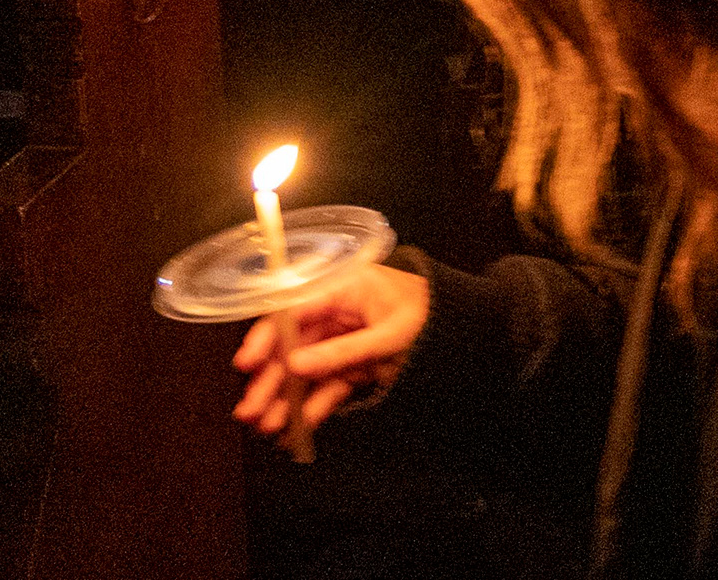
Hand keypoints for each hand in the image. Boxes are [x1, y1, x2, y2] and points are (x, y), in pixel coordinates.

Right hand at [230, 261, 427, 464]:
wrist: (470, 334)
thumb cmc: (433, 317)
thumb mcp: (390, 334)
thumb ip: (342, 351)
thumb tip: (296, 366)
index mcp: (346, 289)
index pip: (294, 310)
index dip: (267, 337)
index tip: (247, 364)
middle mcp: (340, 314)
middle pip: (293, 346)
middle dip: (270, 379)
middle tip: (249, 410)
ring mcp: (346, 342)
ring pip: (306, 372)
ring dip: (285, 399)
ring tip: (267, 427)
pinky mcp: (356, 367)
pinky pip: (327, 387)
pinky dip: (312, 408)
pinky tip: (296, 429)